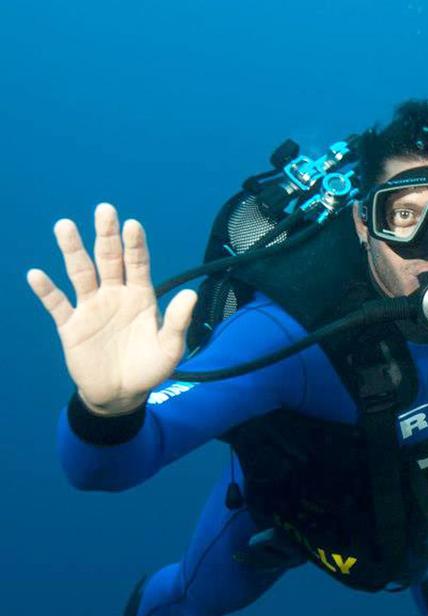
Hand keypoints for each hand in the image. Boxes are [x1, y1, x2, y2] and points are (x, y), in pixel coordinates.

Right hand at [27, 204, 196, 414]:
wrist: (122, 394)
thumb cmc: (149, 368)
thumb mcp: (169, 348)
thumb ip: (177, 321)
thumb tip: (191, 295)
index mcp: (141, 296)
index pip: (137, 264)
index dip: (134, 245)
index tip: (132, 224)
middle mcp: (115, 295)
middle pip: (108, 259)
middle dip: (106, 235)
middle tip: (104, 210)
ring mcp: (91, 308)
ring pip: (80, 273)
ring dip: (72, 251)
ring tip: (64, 226)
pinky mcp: (72, 326)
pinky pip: (57, 304)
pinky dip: (46, 291)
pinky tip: (37, 275)